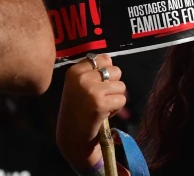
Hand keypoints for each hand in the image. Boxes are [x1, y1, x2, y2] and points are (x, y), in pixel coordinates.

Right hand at [56, 54, 125, 171]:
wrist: (72, 136)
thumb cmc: (77, 109)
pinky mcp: (100, 104)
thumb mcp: (78, 85)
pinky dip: (116, 109)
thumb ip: (93, 71)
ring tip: (101, 106)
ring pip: (121, 86)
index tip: (96, 85)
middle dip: (113, 85)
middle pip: (116, 71)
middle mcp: (82, 78)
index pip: (104, 59)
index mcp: (74, 71)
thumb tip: (109, 58)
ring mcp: (91, 90)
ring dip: (115, 98)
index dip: (106, 73)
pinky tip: (103, 114)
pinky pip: (122, 100)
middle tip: (100, 98)